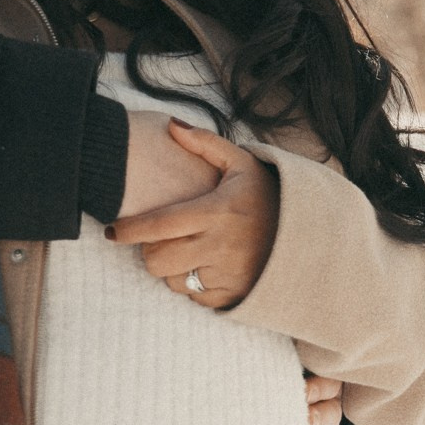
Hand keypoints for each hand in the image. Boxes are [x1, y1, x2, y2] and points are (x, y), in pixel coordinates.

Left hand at [107, 119, 279, 309]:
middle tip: (157, 240)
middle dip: (148, 251)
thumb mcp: (243, 163)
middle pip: (157, 261)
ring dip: (172, 268)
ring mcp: (228, 275)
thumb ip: (205, 143)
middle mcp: (221, 246)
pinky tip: (207, 266)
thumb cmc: (270, 195)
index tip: (112, 231)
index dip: (128, 231)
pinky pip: (195, 297)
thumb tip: (171, 126)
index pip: (158, 225)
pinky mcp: (234, 296)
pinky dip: (193, 284)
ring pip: (173, 281)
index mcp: (217, 212)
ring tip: (189, 250)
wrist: (312, 236)